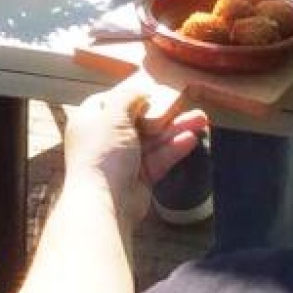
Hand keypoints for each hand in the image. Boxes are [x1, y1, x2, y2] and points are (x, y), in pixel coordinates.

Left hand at [62, 83, 207, 220]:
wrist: (105, 202)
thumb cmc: (103, 155)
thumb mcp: (113, 116)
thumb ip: (127, 98)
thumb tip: (139, 92)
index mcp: (91, 121)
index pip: (113, 101)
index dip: (133, 95)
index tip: (156, 90)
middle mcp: (105, 139)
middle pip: (139, 121)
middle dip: (164, 114)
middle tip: (188, 105)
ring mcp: (123, 159)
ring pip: (153, 140)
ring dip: (175, 129)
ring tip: (201, 119)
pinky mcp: (139, 177)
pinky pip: (159, 158)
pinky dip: (173, 149)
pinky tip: (191, 138)